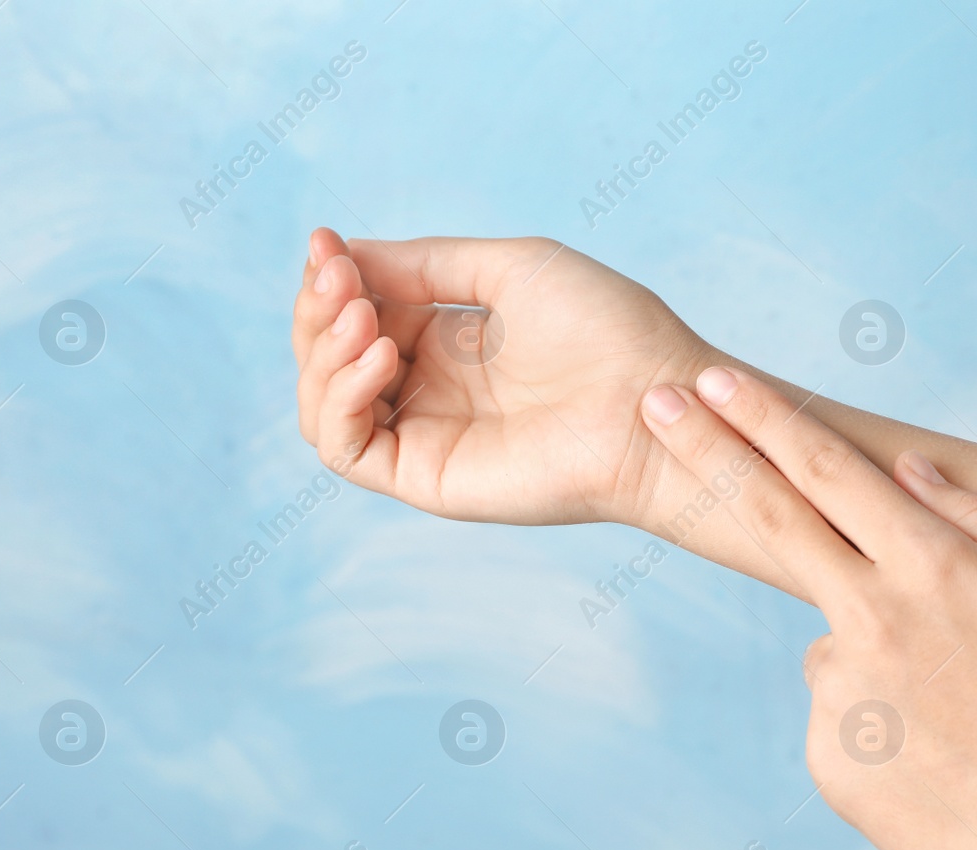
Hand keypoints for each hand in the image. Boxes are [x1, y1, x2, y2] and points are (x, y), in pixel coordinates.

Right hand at [290, 229, 715, 525]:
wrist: (658, 397)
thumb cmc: (609, 331)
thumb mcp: (509, 270)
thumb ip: (426, 265)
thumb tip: (345, 253)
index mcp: (449, 345)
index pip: (356, 316)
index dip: (333, 279)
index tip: (326, 243)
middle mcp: (431, 394)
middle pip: (328, 360)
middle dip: (319, 310)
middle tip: (339, 277)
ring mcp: (428, 438)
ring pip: (324, 406)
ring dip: (323, 353)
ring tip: (363, 315)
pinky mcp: (430, 479)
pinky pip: (346, 451)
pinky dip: (341, 397)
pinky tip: (382, 353)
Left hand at [637, 365, 976, 849]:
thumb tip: (911, 470)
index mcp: (931, 568)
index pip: (826, 469)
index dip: (765, 418)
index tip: (714, 379)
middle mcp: (867, 617)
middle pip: (768, 514)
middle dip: (707, 449)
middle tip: (655, 404)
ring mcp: (837, 689)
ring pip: (834, 638)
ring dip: (877, 652)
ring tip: (962, 714)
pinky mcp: (823, 752)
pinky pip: (840, 711)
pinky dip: (879, 719)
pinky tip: (939, 756)